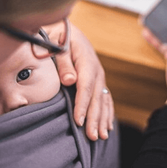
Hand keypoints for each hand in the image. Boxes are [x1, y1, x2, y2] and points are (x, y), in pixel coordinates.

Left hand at [44, 21, 113, 140]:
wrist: (68, 31)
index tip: (78, 121)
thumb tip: (69, 81)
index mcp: (87, 62)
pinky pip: (106, 98)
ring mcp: (99, 76)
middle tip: (92, 137)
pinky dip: (107, 113)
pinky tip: (108, 126)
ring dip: (103, 119)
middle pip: (97, 97)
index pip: (85, 86)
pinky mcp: (98, 81)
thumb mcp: (58, 45)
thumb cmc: (59, 38)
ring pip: (103, 100)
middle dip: (94, 118)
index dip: (82, 105)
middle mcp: (97, 71)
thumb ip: (63, 62)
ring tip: (102, 137)